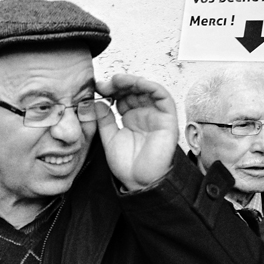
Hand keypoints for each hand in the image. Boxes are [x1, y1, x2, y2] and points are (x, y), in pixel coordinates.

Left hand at [95, 74, 178, 190]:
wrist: (139, 182)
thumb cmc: (127, 165)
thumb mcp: (109, 138)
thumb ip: (103, 120)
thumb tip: (96, 102)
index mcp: (130, 118)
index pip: (122, 97)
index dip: (110, 90)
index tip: (96, 88)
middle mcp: (144, 114)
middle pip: (134, 90)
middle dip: (119, 84)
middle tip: (104, 84)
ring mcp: (156, 115)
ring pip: (148, 90)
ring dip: (133, 82)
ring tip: (117, 81)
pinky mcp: (167, 119)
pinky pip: (163, 97)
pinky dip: (150, 86)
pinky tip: (136, 83)